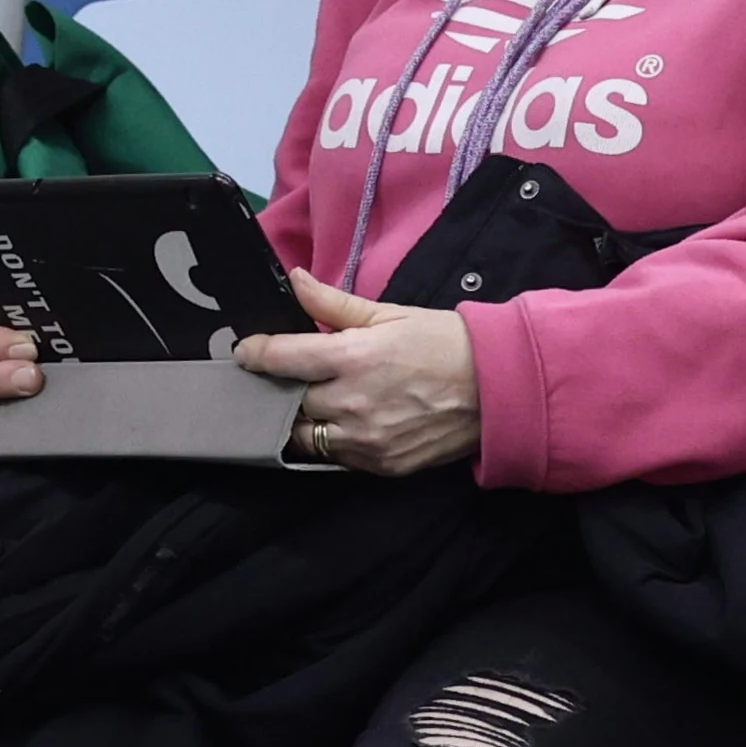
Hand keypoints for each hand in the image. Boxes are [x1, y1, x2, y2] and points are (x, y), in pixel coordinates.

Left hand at [238, 272, 479, 474]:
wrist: (498, 388)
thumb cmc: (444, 343)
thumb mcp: (389, 314)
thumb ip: (333, 305)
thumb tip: (295, 280)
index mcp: (352, 359)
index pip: (282, 360)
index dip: (257, 354)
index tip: (248, 352)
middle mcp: (352, 404)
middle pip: (289, 402)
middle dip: (284, 388)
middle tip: (289, 376)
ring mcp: (366, 441)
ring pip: (306, 437)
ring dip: (303, 420)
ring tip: (314, 402)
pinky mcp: (380, 465)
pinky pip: (337, 457)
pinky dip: (332, 441)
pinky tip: (344, 422)